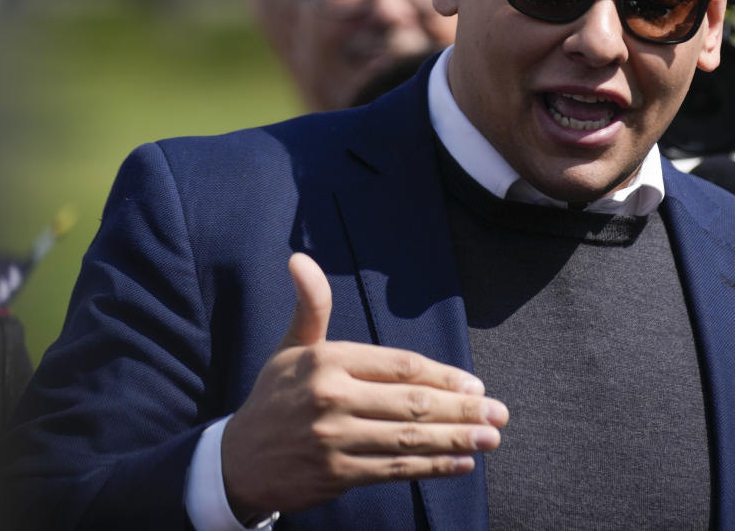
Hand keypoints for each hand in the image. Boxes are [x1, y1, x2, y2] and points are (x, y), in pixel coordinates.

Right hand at [220, 253, 507, 521]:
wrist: (235, 460)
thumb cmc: (276, 396)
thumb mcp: (292, 346)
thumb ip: (311, 305)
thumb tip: (300, 259)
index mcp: (328, 361)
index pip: (401, 366)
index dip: (444, 376)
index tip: (476, 386)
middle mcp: (331, 398)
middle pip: (413, 403)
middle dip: (462, 410)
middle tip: (499, 414)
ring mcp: (334, 439)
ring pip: (409, 439)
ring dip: (456, 440)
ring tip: (490, 439)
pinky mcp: (336, 475)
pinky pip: (394, 470)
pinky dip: (432, 467)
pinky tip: (461, 464)